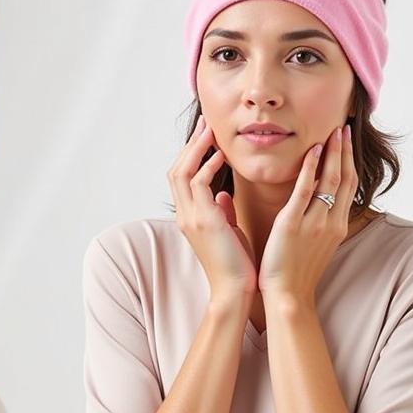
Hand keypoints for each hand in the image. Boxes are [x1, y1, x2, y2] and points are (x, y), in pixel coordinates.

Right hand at [168, 117, 257, 300]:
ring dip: (196, 149)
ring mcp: (191, 217)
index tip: (207, 135)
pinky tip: (222, 155)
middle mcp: (185, 215)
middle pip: (176, 169)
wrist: (235, 289)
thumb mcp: (227, 231)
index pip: (182, 177)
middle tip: (206, 123)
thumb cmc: (236, 264)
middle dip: (190, 144)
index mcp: (190, 216)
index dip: (192, 154)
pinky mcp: (203, 221)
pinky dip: (207, 166)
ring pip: (181, 172)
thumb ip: (221, 211)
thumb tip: (223, 194)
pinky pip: (198, 183)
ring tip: (211, 130)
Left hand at [258, 122, 355, 301]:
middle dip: (345, 151)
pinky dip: (311, 168)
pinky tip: (313, 151)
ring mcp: (315, 223)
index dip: (348, 162)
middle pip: (344, 179)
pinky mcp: (293, 225)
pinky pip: (305, 190)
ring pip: (330, 180)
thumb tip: (313, 204)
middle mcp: (331, 222)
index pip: (348, 186)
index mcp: (337, 226)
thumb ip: (316, 222)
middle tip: (343, 129)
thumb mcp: (314, 244)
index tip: (346, 143)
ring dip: (332, 153)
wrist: (287, 295)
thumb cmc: (295, 272)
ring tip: (332, 132)